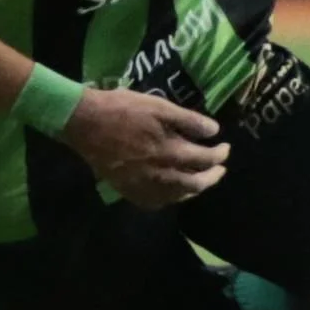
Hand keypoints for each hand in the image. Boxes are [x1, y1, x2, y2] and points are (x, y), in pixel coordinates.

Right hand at [59, 86, 225, 207]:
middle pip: (196, 184)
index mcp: (171, 152)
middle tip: (220, 169)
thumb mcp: (158, 107)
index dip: (220, 154)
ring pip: (179, 196)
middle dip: (213, 176)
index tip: (225, 147)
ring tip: (200, 181)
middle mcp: (162, 175)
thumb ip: (188, 120)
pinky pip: (157, 202)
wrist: (84, 124)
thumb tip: (214, 131)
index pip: (206, 159)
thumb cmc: (122, 110)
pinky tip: (172, 192)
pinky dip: (171, 198)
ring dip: (194, 189)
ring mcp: (145, 186)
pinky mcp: (129, 190)